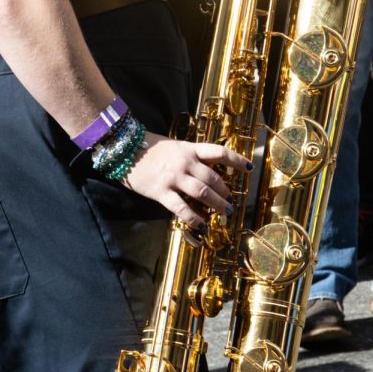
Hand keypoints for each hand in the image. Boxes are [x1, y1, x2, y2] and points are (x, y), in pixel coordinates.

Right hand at [123, 134, 251, 228]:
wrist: (124, 149)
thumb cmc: (149, 147)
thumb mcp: (174, 146)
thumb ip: (189, 156)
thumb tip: (207, 170)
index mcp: (189, 149)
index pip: (219, 152)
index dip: (236, 160)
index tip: (248, 167)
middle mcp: (185, 162)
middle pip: (213, 178)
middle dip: (225, 191)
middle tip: (230, 200)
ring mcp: (173, 177)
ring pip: (202, 193)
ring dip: (216, 204)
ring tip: (224, 211)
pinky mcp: (161, 192)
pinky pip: (181, 208)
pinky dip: (194, 218)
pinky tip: (201, 225)